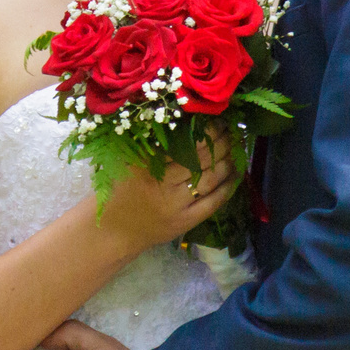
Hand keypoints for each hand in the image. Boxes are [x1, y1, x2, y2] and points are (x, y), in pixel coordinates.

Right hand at [91, 132, 237, 255]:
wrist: (114, 231)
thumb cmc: (119, 190)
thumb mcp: (128, 162)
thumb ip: (151, 144)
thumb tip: (187, 121)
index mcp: (146, 165)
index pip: (184, 142)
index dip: (204, 130)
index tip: (215, 119)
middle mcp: (162, 185)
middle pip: (200, 158)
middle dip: (221, 141)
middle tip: (230, 129)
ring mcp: (176, 206)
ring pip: (210, 179)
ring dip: (227, 161)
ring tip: (235, 147)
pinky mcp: (185, 222)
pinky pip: (213, 203)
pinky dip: (228, 187)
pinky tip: (235, 173)